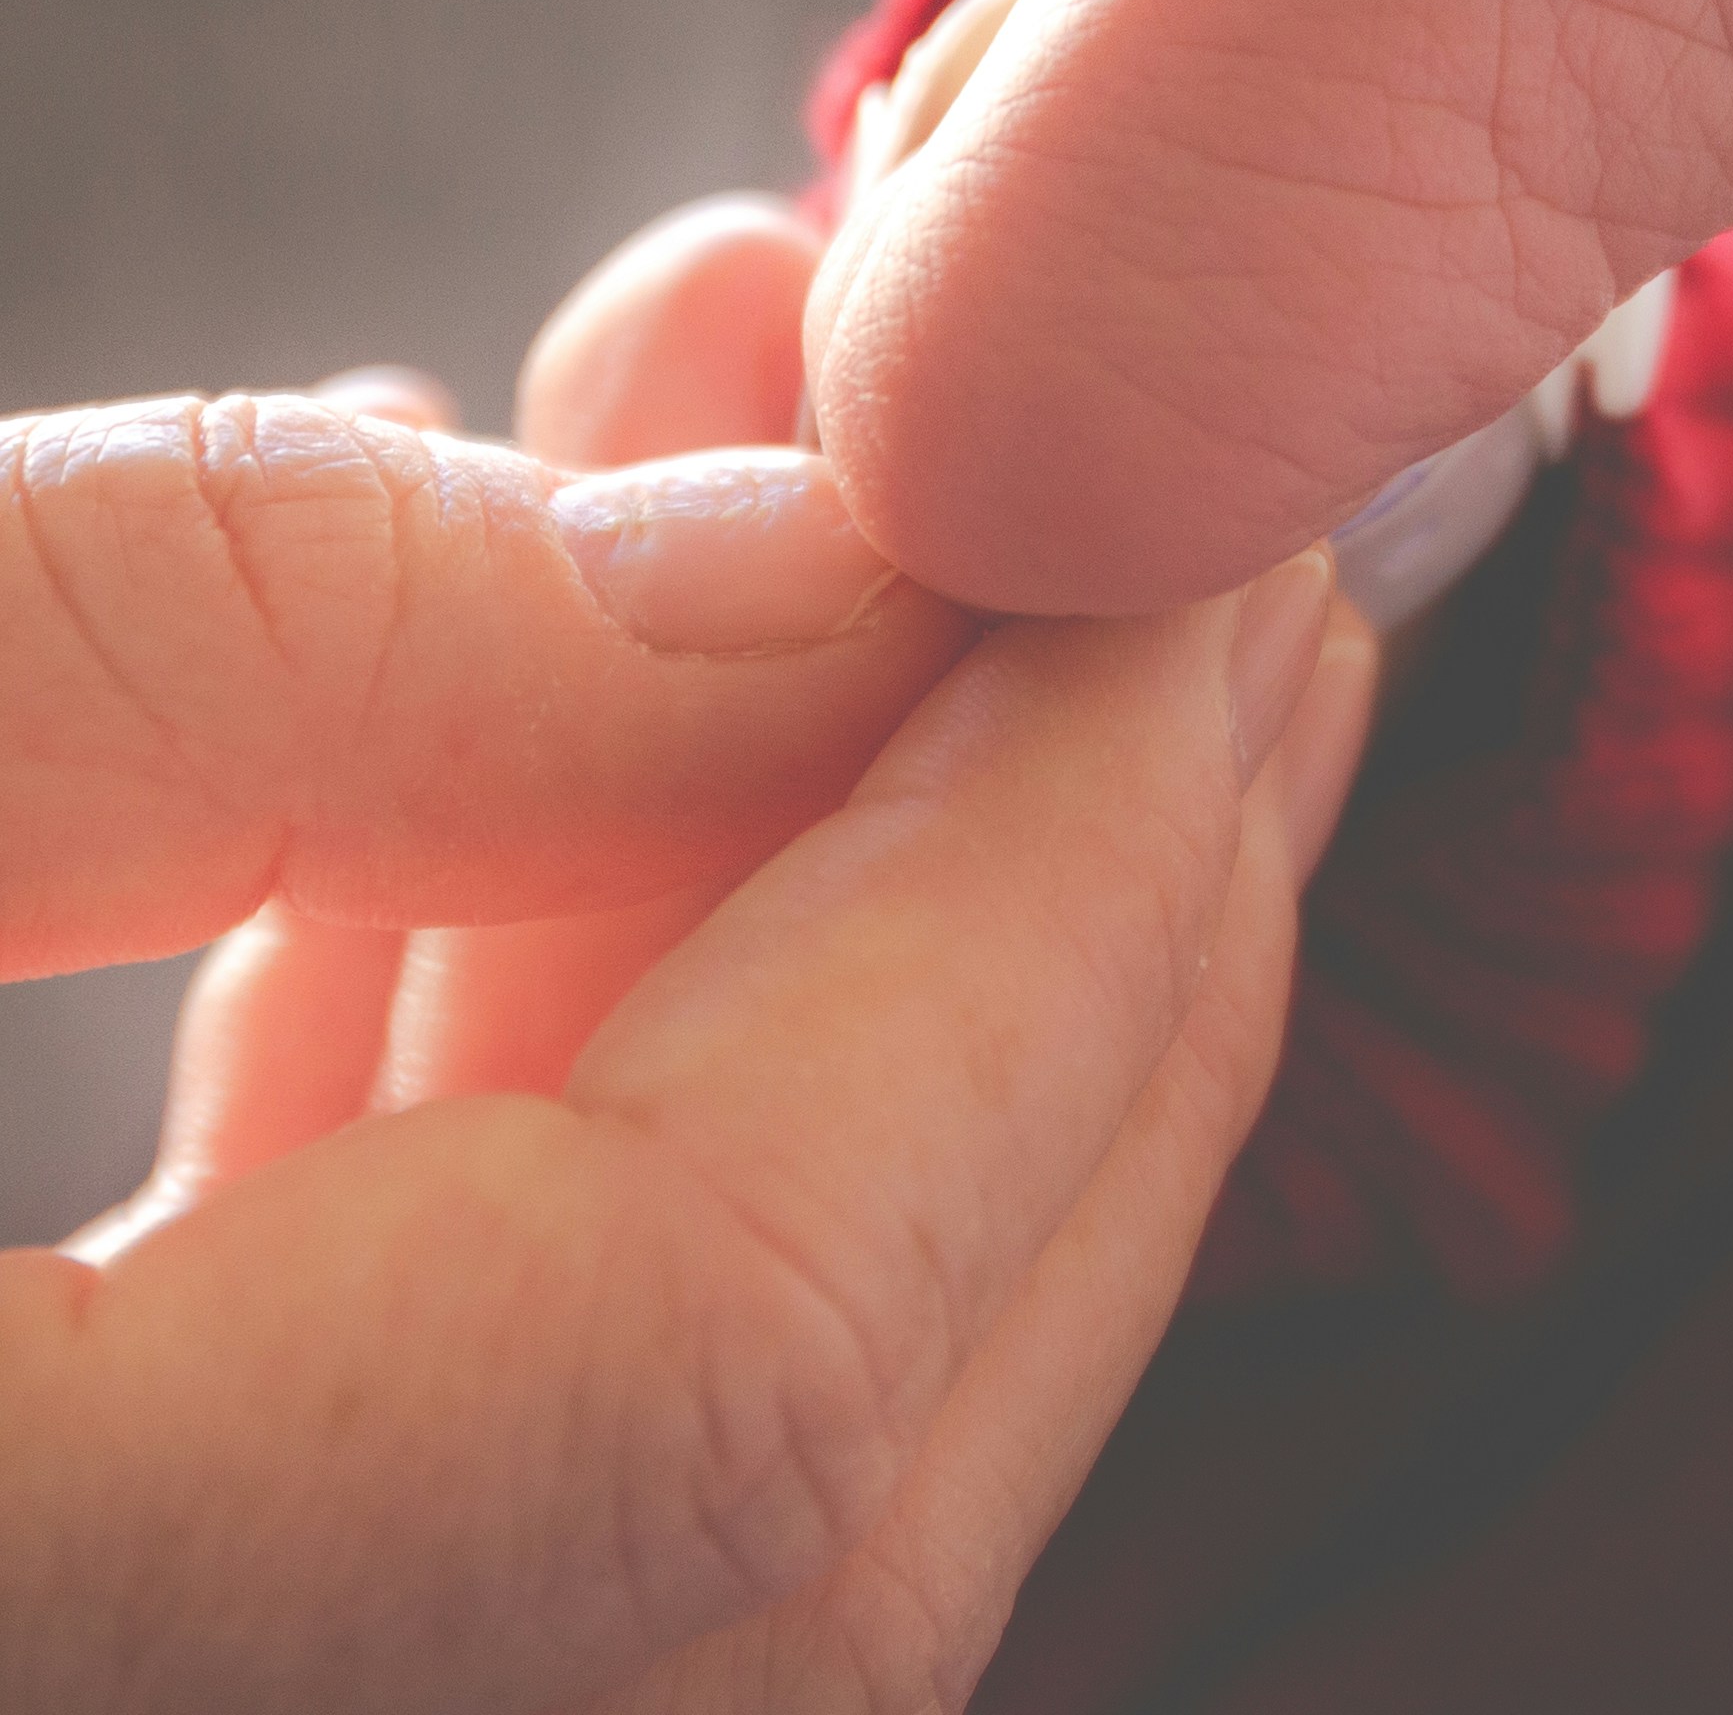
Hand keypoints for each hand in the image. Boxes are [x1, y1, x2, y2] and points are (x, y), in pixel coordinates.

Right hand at [0, 357, 1368, 1710]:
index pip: (732, 1354)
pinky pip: (411, 1441)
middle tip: (1205, 581)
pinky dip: (543, 1078)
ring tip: (879, 539)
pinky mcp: (89, 1613)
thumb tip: (820, 575)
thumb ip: (275, 640)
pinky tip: (538, 732)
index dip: (1036, 898)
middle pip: (810, 1498)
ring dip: (813, 950)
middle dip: (1066, 967)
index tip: (1189, 536)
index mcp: (27, 1648)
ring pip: (661, 1472)